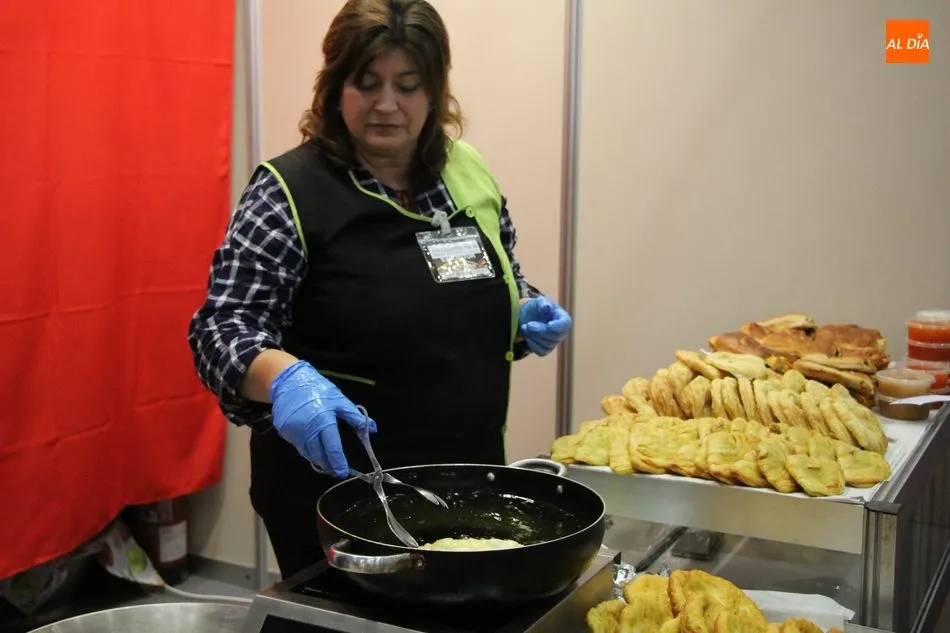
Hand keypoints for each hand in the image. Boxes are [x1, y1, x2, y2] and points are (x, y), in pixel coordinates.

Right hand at [269, 360, 376, 477]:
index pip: (332, 447)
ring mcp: (293, 432)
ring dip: (318, 459)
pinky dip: (307, 449)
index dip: (338, 461)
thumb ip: (355, 417)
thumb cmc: (319, 390)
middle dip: (328, 464)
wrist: (290, 381)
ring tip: (327, 463)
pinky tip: (314, 449)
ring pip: (307, 453)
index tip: (343, 472)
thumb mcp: (339, 400)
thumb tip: (373, 429)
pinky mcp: (284, 432)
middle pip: (318, 455)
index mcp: (323, 421)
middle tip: (336, 470)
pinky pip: (298, 446)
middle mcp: (306, 430)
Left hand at [518, 296, 571, 356]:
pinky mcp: (546, 349)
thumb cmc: (538, 308)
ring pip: (546, 344)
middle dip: (539, 331)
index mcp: (563, 318)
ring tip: (524, 327)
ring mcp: (554, 342)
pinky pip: (541, 351)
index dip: (558, 326)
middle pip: (554, 336)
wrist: (530, 317)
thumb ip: (542, 303)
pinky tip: (527, 336)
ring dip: (533, 336)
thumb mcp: (539, 301)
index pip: (565, 324)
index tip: (549, 325)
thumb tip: (546, 308)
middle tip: (528, 325)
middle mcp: (562, 332)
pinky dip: (532, 344)